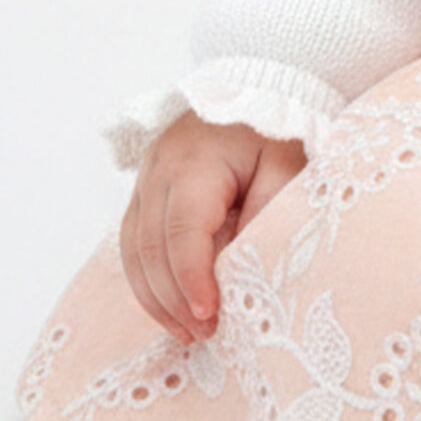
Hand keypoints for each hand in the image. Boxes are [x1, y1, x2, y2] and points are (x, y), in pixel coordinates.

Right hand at [119, 112, 307, 343]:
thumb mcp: (287, 160)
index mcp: (193, 162)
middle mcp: (158, 172)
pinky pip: (134, 244)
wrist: (254, 86)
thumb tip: (248, 263)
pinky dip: (149, 280)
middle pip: (151, 248)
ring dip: (156, 297)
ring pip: (134, 251)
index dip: (192, 278)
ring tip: (188, 332)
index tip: (209, 314)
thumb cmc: (273, 126)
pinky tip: (171, 308)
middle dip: (174, 299)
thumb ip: (271, 207)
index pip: (183, 230)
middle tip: (205, 334)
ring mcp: (145, 182)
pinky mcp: (144, 193)